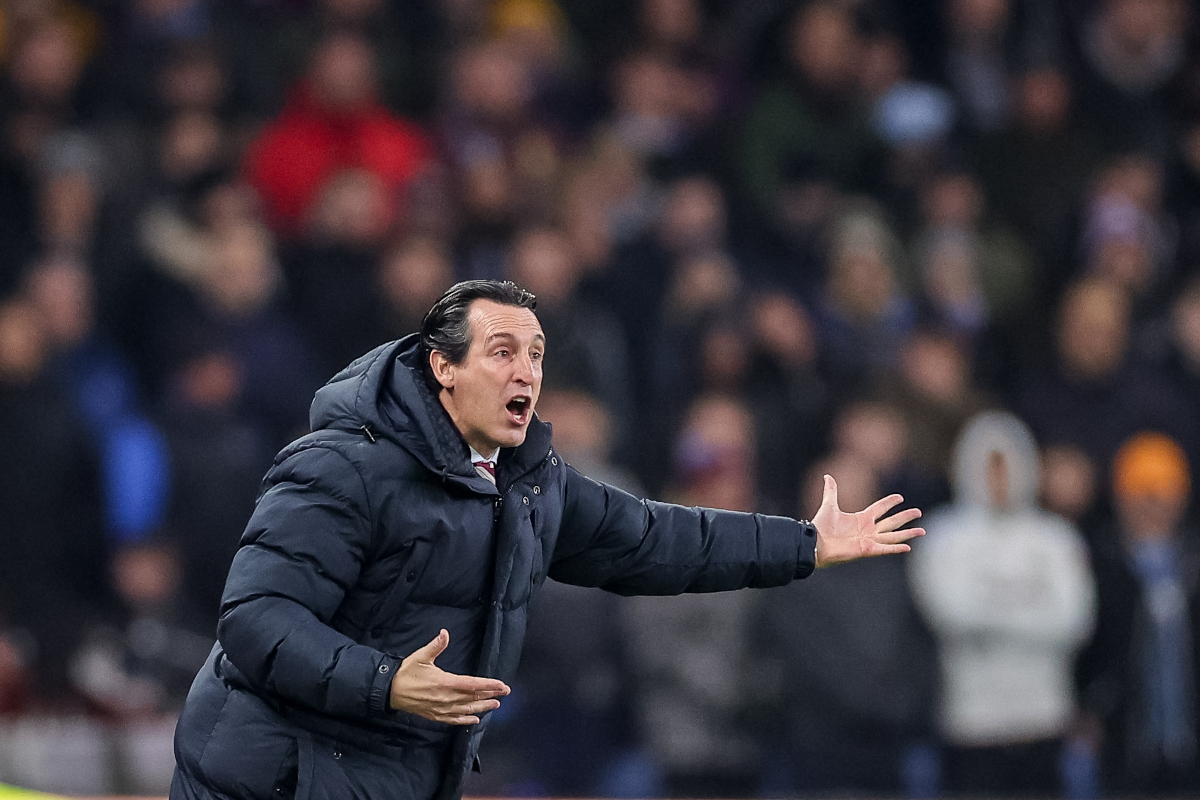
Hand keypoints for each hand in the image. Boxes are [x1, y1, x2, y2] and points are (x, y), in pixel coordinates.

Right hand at [388, 629, 509, 724]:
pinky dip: (465, 720)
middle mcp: (446, 698)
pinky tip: (474, 720)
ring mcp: (441, 708)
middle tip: (505, 692)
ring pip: (466, 709)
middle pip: (473, 697)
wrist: (390, 691)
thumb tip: (445, 633)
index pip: (472, 685)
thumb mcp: (421, 656)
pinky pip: (454, 719)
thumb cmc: (406, 672)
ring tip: (495, 705)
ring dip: (482, 707)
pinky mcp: (435, 715)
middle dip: (491, 695)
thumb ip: (436, 646)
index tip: (501, 685)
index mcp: (445, 682)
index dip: (489, 685)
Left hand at [811, 474, 924, 567]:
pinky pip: (885, 549)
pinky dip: (896, 548)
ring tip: (922, 531)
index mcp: (860, 519)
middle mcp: (867, 530)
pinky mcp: (866, 550)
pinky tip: (908, 547)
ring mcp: (868, 541)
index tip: (900, 497)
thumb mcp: (829, 505)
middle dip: (905, 517)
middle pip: (891, 522)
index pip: (879, 509)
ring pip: (893, 536)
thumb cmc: (821, 527)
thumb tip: (827, 476)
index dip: (889, 502)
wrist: (815, 542)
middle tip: (919, 512)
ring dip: (908, 533)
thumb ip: (831, 491)